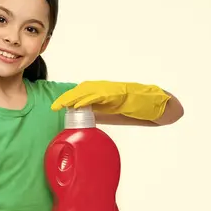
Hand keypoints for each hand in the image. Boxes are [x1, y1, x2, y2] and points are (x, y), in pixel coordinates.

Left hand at [51, 80, 170, 120]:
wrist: (155, 104)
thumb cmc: (135, 108)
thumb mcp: (112, 112)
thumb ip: (97, 114)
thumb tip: (81, 121)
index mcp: (102, 93)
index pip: (81, 94)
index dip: (68, 99)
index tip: (55, 107)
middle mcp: (105, 89)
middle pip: (81, 90)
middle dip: (67, 98)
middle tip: (55, 106)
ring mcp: (112, 90)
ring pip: (88, 91)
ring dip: (74, 97)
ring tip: (62, 104)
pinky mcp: (119, 93)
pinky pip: (101, 95)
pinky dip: (89, 99)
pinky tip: (80, 104)